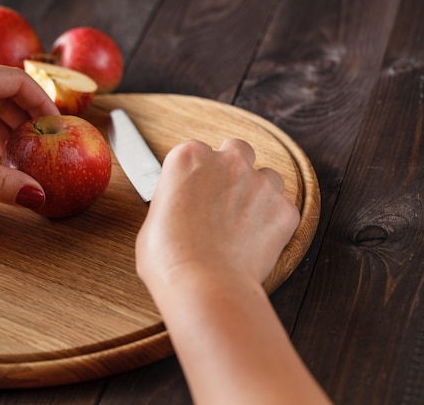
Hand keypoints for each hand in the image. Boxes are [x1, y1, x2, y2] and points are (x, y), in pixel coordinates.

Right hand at [136, 138, 299, 287]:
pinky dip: (273, 224)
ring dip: (258, 194)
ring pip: (267, 177)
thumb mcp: (153, 220)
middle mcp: (227, 161)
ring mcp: (260, 184)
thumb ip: (174, 201)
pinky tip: (254, 244)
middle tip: (221, 199)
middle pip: (237, 151)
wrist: (203, 286)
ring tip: (242, 224)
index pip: (196, 152)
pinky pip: (282, 210)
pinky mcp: (283, 210)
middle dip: (232, 169)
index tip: (193, 194)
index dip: (195, 175)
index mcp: (189, 157)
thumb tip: (182, 210)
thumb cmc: (169, 259)